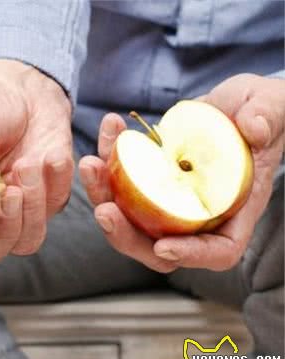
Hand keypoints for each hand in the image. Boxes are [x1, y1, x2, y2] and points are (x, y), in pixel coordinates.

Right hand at [0, 59, 73, 261]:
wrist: (24, 86)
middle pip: (1, 246)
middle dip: (8, 222)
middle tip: (12, 190)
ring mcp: (23, 206)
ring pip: (31, 236)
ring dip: (33, 204)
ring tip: (29, 164)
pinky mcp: (53, 192)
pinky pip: (58, 203)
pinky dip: (57, 181)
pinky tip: (51, 155)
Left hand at [79, 73, 284, 271]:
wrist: (235, 103)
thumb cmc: (263, 111)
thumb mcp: (272, 107)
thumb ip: (267, 117)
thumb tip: (254, 128)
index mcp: (233, 208)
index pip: (217, 250)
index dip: (190, 255)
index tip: (163, 247)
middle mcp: (195, 212)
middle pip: (157, 245)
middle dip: (125, 235)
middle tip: (103, 210)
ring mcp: (167, 198)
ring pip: (128, 216)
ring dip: (102, 194)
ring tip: (91, 165)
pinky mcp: (146, 178)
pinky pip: (119, 180)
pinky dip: (107, 159)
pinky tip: (109, 129)